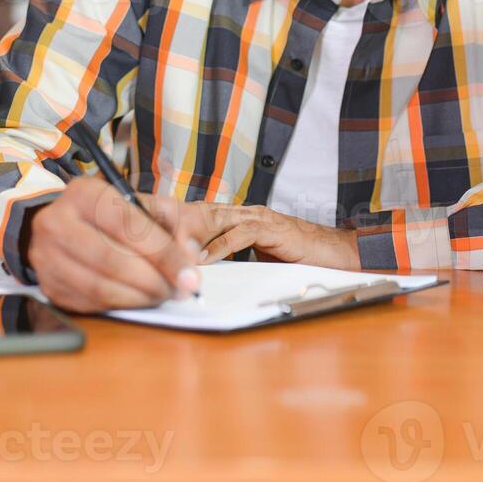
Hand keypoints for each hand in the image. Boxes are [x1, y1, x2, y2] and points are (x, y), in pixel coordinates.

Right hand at [23, 174, 201, 313]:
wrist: (67, 225)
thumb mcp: (147, 205)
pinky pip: (90, 303)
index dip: (162, 253)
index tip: (190, 275)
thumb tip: (190, 255)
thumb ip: (176, 223)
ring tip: (162, 294)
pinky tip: (140, 299)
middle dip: (153, 280)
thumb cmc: (115, 215)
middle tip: (179, 290)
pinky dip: (121, 306)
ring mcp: (46, 256)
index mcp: (83, 193)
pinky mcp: (48, 285)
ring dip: (139, 297)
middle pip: (110, 259)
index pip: (126, 224)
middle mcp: (56, 222)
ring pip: (99, 287)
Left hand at [163, 202, 359, 269]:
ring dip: (192, 235)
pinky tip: (204, 258)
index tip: (148, 231)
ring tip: (170, 248)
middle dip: (175, 224)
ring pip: (216, 220)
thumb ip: (229, 258)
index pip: (199, 215)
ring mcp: (259, 219)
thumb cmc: (295, 256)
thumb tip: (200, 269)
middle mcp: (246, 213)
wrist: (334, 253)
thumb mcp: (254, 257)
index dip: (174, 221)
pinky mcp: (272, 229)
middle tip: (148, 236)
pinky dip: (220, 247)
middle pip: (201, 212)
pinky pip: (240, 235)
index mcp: (239, 218)